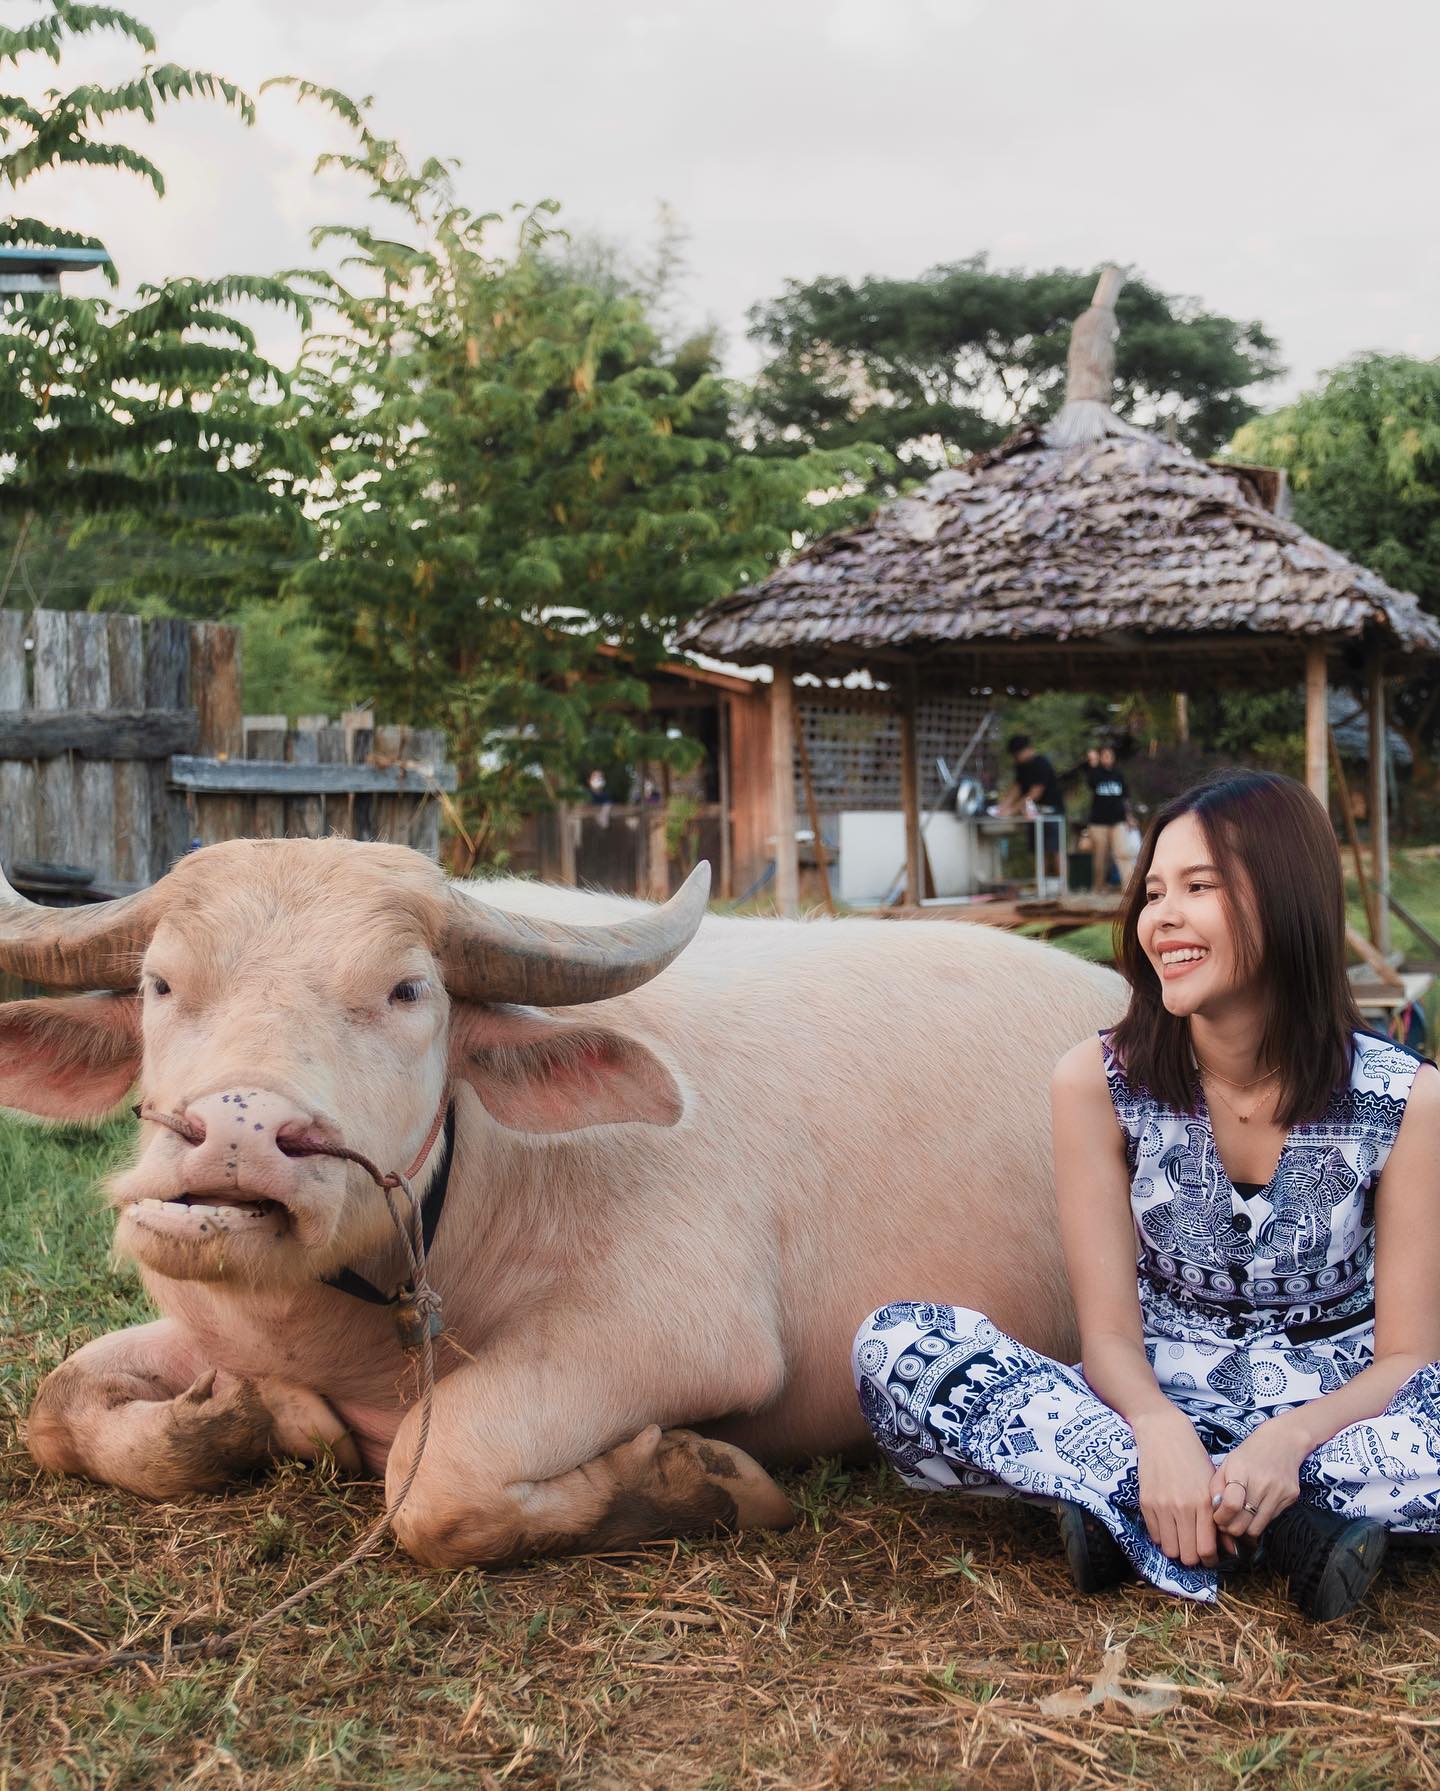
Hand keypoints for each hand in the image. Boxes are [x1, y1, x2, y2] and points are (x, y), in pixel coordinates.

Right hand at [1134, 1409, 1228, 1567]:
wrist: (1164, 1434)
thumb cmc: (1193, 1458)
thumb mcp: (1212, 1485)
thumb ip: (1220, 1518)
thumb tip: (1231, 1549)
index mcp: (1204, 1504)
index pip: (1207, 1550)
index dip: (1209, 1560)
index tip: (1209, 1557)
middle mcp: (1183, 1508)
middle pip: (1188, 1556)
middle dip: (1193, 1558)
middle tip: (1195, 1549)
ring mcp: (1162, 1506)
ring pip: (1170, 1550)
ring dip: (1176, 1549)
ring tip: (1180, 1539)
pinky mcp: (1146, 1502)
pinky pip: (1155, 1535)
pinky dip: (1162, 1536)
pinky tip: (1168, 1525)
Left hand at [1209, 1419, 1305, 1539]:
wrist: (1283, 1441)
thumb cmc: (1249, 1454)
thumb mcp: (1227, 1464)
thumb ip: (1216, 1487)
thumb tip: (1216, 1512)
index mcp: (1241, 1470)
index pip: (1231, 1505)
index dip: (1220, 1518)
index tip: (1217, 1517)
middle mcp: (1262, 1482)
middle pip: (1243, 1524)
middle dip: (1230, 1528)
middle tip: (1226, 1522)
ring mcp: (1279, 1492)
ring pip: (1257, 1529)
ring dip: (1245, 1529)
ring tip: (1239, 1519)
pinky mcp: (1291, 1498)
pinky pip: (1270, 1520)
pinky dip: (1259, 1520)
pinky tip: (1255, 1510)